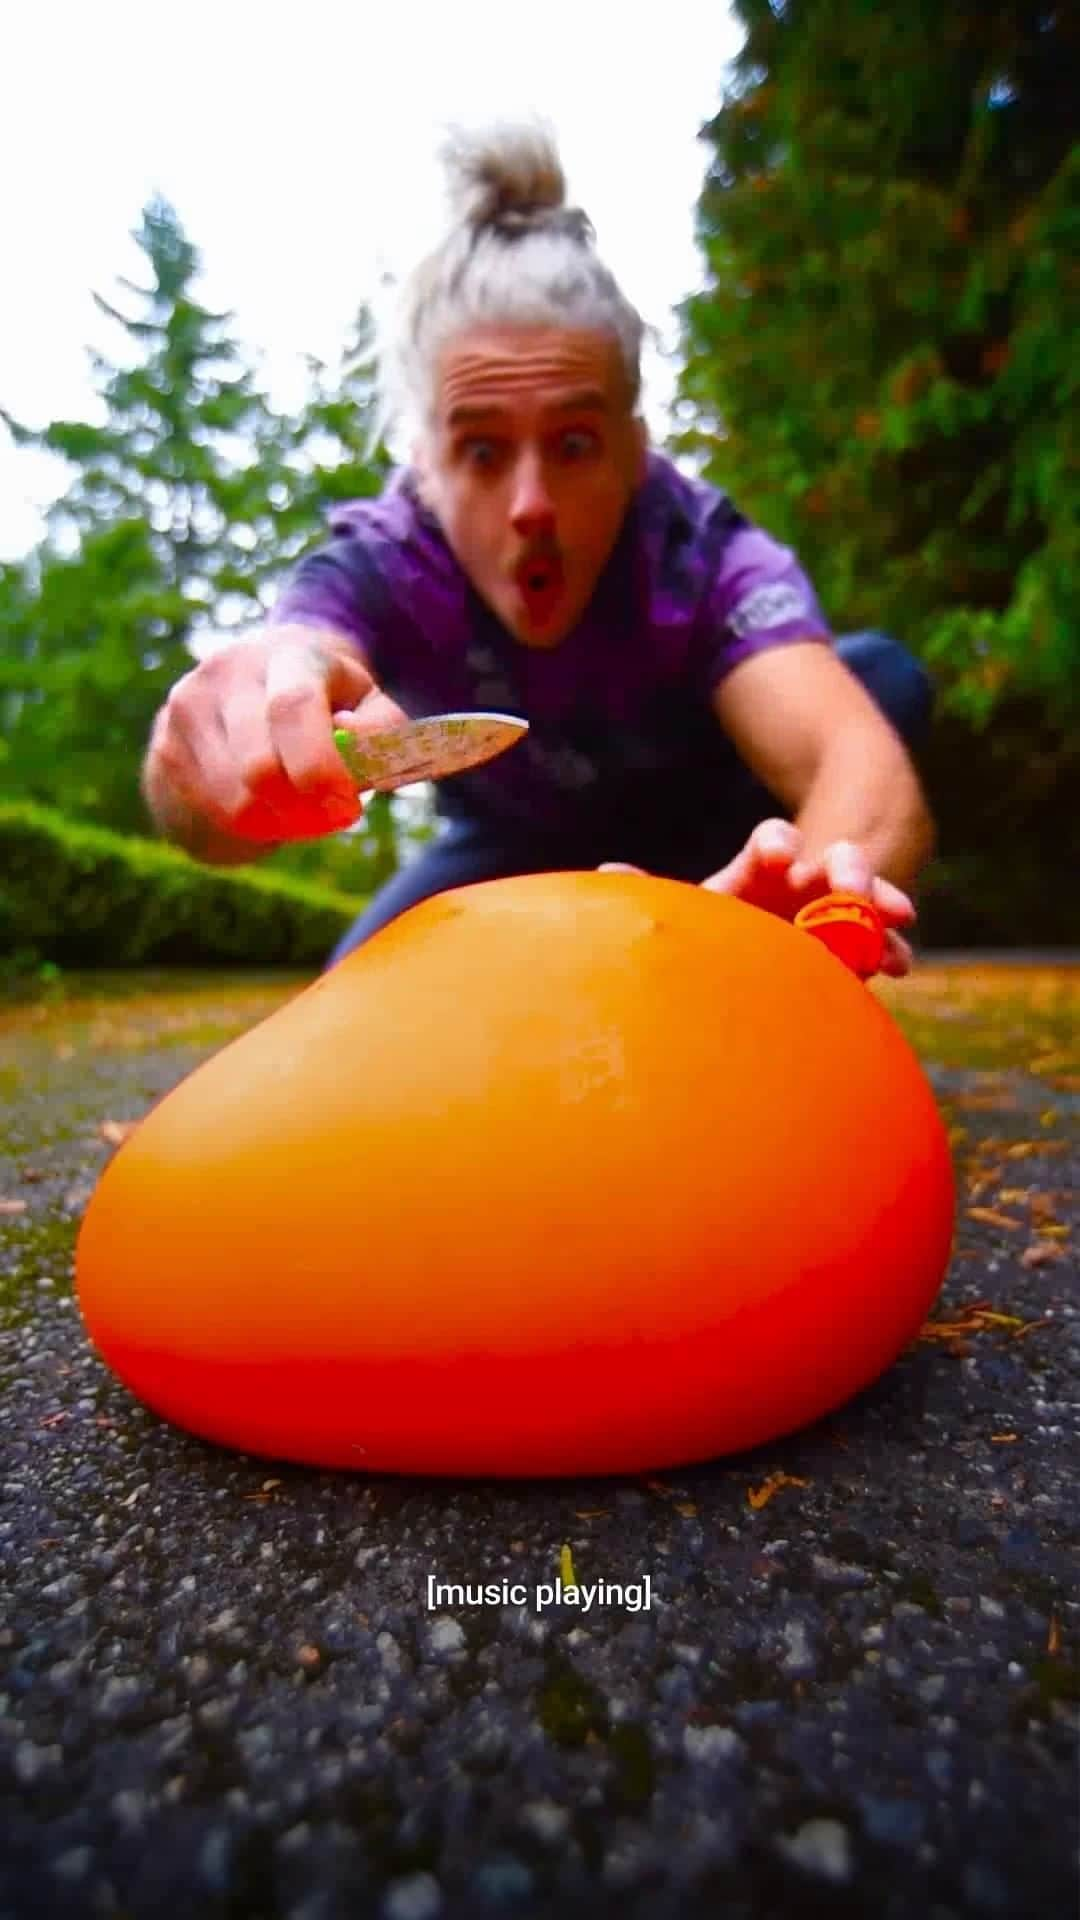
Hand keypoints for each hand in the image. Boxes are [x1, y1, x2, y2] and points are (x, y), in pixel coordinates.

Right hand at [144, 625, 406, 848]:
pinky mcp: (166, 744)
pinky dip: (250, 823)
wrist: (249, 682)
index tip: (347, 806)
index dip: (320, 766)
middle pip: (258, 766)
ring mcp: (188, 707)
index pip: (293, 707)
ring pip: (234, 800)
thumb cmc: (324, 699)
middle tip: (332, 818)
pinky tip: (268, 806)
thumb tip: (355, 748)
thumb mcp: (366, 701)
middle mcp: (228, 671)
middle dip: (303, 809)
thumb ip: (380, 726)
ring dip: (279, 822)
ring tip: (303, 811)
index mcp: (287, 652)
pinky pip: (213, 811)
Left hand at [600, 820, 915, 977]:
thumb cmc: (704, 939)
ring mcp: (830, 919)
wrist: (735, 978)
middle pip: (828, 863)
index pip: (772, 844)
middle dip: (845, 866)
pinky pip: (880, 944)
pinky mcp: (853, 954)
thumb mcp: (685, 918)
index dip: (776, 844)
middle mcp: (798, 890)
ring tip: (897, 914)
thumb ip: (650, 897)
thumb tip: (607, 874)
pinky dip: (891, 948)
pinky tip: (899, 963)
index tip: (776, 856)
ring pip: (862, 899)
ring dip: (878, 900)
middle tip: (850, 883)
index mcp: (756, 876)